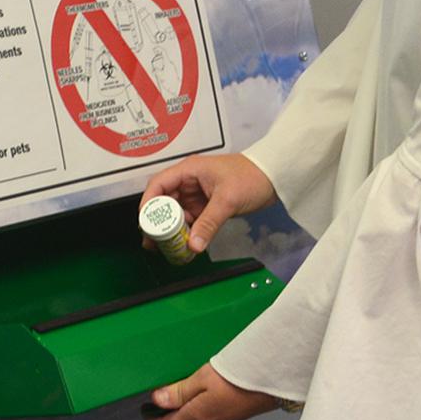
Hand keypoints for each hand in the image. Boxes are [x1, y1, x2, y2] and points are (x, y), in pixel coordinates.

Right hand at [140, 152, 275, 254]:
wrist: (275, 177)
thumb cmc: (252, 177)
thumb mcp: (227, 200)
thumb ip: (208, 223)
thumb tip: (193, 245)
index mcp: (189, 170)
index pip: (158, 185)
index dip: (148, 204)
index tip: (145, 224)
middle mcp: (189, 181)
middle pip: (165, 202)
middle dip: (158, 223)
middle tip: (154, 243)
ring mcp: (198, 193)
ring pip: (177, 213)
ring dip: (172, 230)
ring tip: (167, 249)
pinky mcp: (207, 205)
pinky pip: (192, 219)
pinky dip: (188, 231)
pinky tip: (186, 245)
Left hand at [145, 362, 277, 419]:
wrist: (271, 380)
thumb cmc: (240, 377)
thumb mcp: (202, 378)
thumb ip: (178, 391)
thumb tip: (157, 399)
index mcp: (195, 418)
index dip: (151, 419)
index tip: (144, 410)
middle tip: (154, 406)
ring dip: (178, 417)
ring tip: (172, 401)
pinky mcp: (231, 416)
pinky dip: (193, 414)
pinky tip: (196, 400)